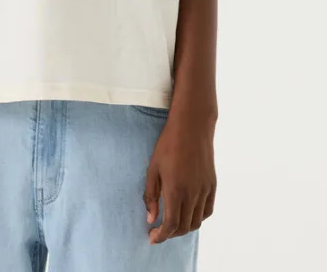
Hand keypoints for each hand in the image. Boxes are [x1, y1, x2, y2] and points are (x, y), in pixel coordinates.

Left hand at [143, 114, 216, 244]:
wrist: (191, 127)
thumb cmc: (167, 145)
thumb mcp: (152, 169)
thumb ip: (151, 196)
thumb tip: (151, 219)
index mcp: (175, 191)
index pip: (171, 226)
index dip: (161, 236)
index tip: (153, 237)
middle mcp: (192, 195)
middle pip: (184, 227)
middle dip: (171, 234)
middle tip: (160, 230)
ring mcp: (205, 191)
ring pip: (197, 222)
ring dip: (184, 228)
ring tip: (173, 223)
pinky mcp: (212, 186)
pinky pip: (207, 211)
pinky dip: (198, 218)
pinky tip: (188, 213)